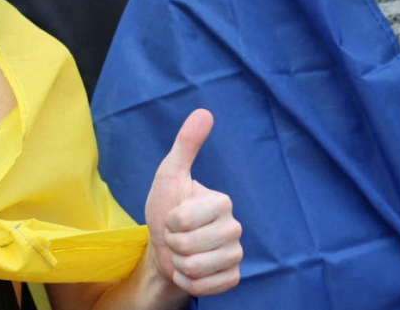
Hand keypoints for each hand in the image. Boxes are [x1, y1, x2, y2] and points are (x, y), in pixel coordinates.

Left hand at [144, 109, 241, 296]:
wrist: (163, 246)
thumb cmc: (166, 207)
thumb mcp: (170, 174)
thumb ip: (186, 144)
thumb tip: (204, 111)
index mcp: (222, 202)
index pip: (185, 219)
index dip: (170, 221)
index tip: (174, 216)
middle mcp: (235, 228)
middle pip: (189, 246)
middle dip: (172, 244)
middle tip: (176, 236)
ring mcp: (236, 255)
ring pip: (196, 268)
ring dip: (179, 264)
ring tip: (182, 252)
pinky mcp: (233, 278)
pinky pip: (206, 288)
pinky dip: (188, 283)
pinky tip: (190, 271)